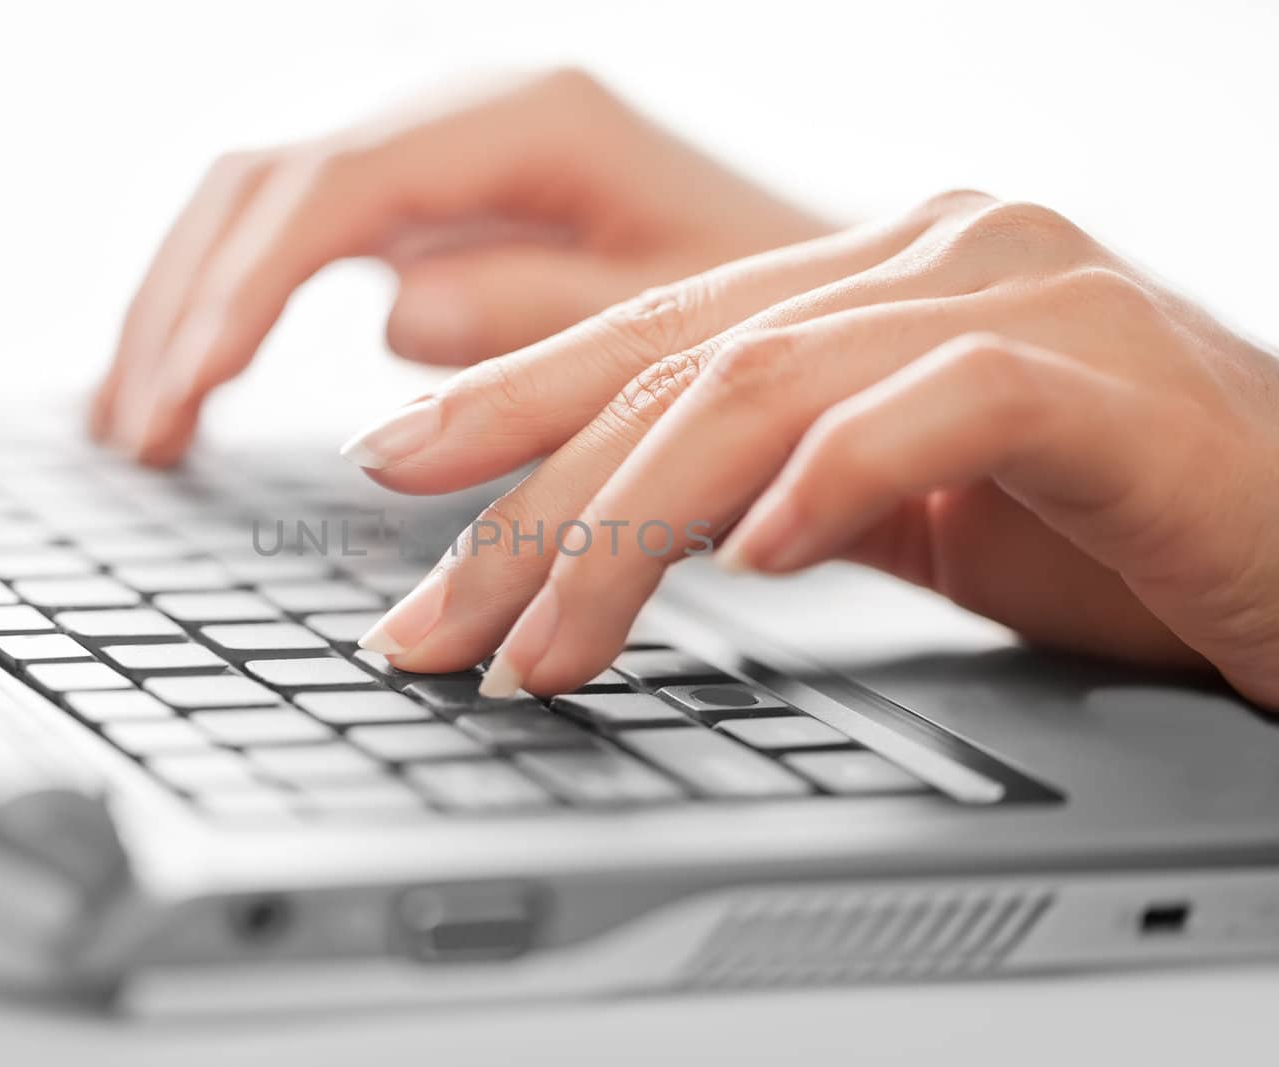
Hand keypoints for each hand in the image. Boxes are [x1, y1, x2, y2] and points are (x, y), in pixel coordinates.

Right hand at [91, 68, 829, 464]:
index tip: (181, 406)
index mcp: (532, 120)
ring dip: (183, 308)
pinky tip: (196, 380)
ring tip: (133, 426)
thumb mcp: (689, 324)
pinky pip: (303, 242)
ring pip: (261, 204)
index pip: (328, 191)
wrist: (855, 294)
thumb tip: (392, 314)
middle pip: (264, 182)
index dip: (236, 299)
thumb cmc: (799, 314)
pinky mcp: (443, 208)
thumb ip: (542, 317)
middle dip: (182, 307)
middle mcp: (473, 114)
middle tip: (135, 438)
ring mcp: (450, 157)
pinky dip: (233, 311)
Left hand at [350, 191, 1278, 708]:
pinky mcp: (1105, 371)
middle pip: (676, 366)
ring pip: (765, 386)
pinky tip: (760, 562)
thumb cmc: (1114, 529)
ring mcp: (1020, 293)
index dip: (509, 402)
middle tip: (430, 621)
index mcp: (868, 276)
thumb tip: (608, 504)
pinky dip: (836, 481)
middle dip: (531, 501)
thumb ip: (763, 482)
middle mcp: (929, 253)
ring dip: (632, 527)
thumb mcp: (902, 508)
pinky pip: (937, 407)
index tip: (389, 476)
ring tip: (545, 647)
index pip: (650, 335)